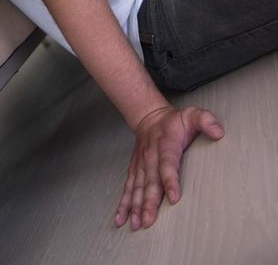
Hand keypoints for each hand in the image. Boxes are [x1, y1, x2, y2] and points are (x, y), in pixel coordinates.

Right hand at [115, 104, 224, 229]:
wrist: (148, 117)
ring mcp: (141, 165)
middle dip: (149, 202)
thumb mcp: (192, 115)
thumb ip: (205, 120)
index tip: (174, 198)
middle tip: (149, 220)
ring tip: (136, 224)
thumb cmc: (174, 121)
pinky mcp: (135, 171)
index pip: (168, 163)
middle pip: (150, 181)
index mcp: (166, 145)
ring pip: (137, 188)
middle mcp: (151, 156)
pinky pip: (128, 188)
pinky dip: (123, 204)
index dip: (170, 180)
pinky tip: (120, 218)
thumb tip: (218, 132)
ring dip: (135, 206)